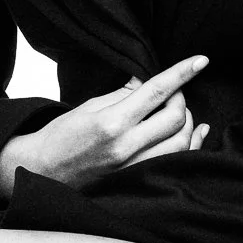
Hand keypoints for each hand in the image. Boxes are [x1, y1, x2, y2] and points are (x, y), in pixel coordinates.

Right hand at [0, 54, 210, 195]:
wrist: (41, 173)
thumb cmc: (61, 136)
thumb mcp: (89, 106)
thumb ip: (124, 94)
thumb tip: (148, 80)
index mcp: (112, 122)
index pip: (157, 92)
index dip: (182, 73)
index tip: (200, 60)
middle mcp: (126, 147)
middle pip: (175, 118)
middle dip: (182, 98)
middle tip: (175, 90)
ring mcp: (133, 169)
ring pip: (182, 143)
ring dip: (188, 122)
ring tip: (180, 109)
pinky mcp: (136, 182)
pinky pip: (175, 163)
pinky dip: (191, 145)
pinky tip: (197, 131)